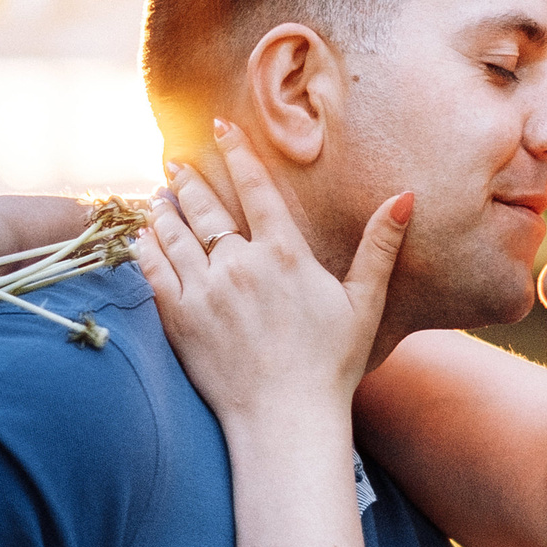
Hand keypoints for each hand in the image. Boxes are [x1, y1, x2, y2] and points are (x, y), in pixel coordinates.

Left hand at [134, 120, 412, 438]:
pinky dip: (144, 246)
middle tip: (177, 160)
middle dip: (191, 178)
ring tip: (159, 193)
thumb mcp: (363, 302)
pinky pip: (153, 270)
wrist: (285, 420)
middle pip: (207, 207)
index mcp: (284, 254)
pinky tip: (141, 235)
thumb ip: (379, 247)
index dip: (237, 153)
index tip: (220, 127)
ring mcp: (204, 291)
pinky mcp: (179, 318)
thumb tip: (405, 198)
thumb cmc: (330, 364)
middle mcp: (239, 265)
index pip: (255, 188)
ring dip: (165, 208)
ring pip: (175, 234)